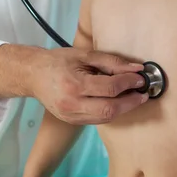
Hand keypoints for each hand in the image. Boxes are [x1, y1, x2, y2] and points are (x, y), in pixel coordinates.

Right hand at [30, 48, 147, 124]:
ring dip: (124, 109)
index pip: (110, 88)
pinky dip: (112, 112)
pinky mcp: (73, 122)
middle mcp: (72, 105)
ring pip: (106, 118)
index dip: (129, 83)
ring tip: (134, 98)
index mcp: (74, 85)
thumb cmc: (58, 61)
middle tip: (143, 93)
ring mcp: (71, 117)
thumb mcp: (84, 55)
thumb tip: (137, 69)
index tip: (140, 78)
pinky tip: (119, 103)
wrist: (33, 76)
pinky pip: (98, 120)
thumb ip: (111, 62)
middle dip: (131, 102)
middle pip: (110, 109)